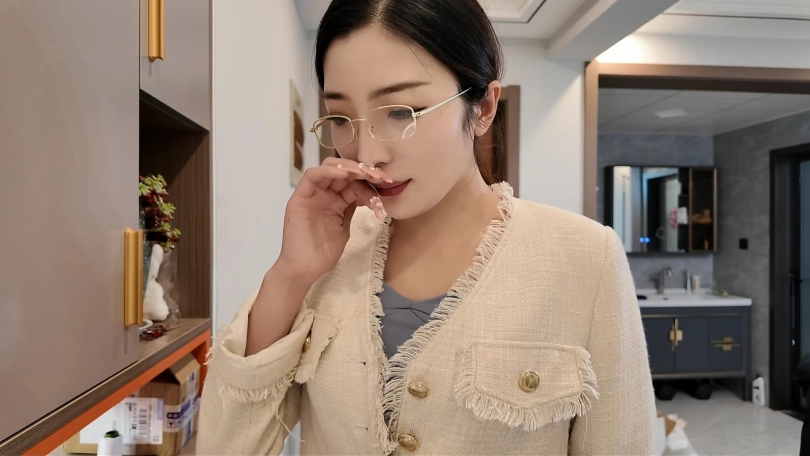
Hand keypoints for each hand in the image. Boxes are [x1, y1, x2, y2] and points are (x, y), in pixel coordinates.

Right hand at [275, 157, 391, 285]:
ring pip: (328, 168)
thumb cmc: (323, 253)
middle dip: (363, 170)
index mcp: (334, 200)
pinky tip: (345, 174)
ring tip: (365, 173)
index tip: (387, 184)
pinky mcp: (300, 197)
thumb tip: (367, 194)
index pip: (353, 182)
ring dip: (349, 167)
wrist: (305, 270)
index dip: (370, 180)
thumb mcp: (344, 227)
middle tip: (380, 176)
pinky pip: (312, 176)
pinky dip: (329, 171)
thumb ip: (351, 208)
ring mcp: (311, 194)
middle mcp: (322, 194)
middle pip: (343, 171)